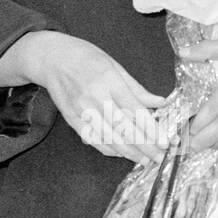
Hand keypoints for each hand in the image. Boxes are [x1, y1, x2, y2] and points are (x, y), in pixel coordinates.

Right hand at [0, 31, 167, 161]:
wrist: (52, 58)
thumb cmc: (86, 58)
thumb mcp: (115, 66)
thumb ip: (137, 88)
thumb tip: (160, 103)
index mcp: (110, 81)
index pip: (135, 111)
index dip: (151, 130)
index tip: (165, 143)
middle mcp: (95, 98)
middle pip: (124, 129)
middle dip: (145, 147)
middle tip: (160, 158)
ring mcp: (82, 111)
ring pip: (109, 139)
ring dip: (129, 153)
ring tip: (146, 160)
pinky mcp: (72, 120)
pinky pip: (93, 140)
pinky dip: (109, 150)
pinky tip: (122, 154)